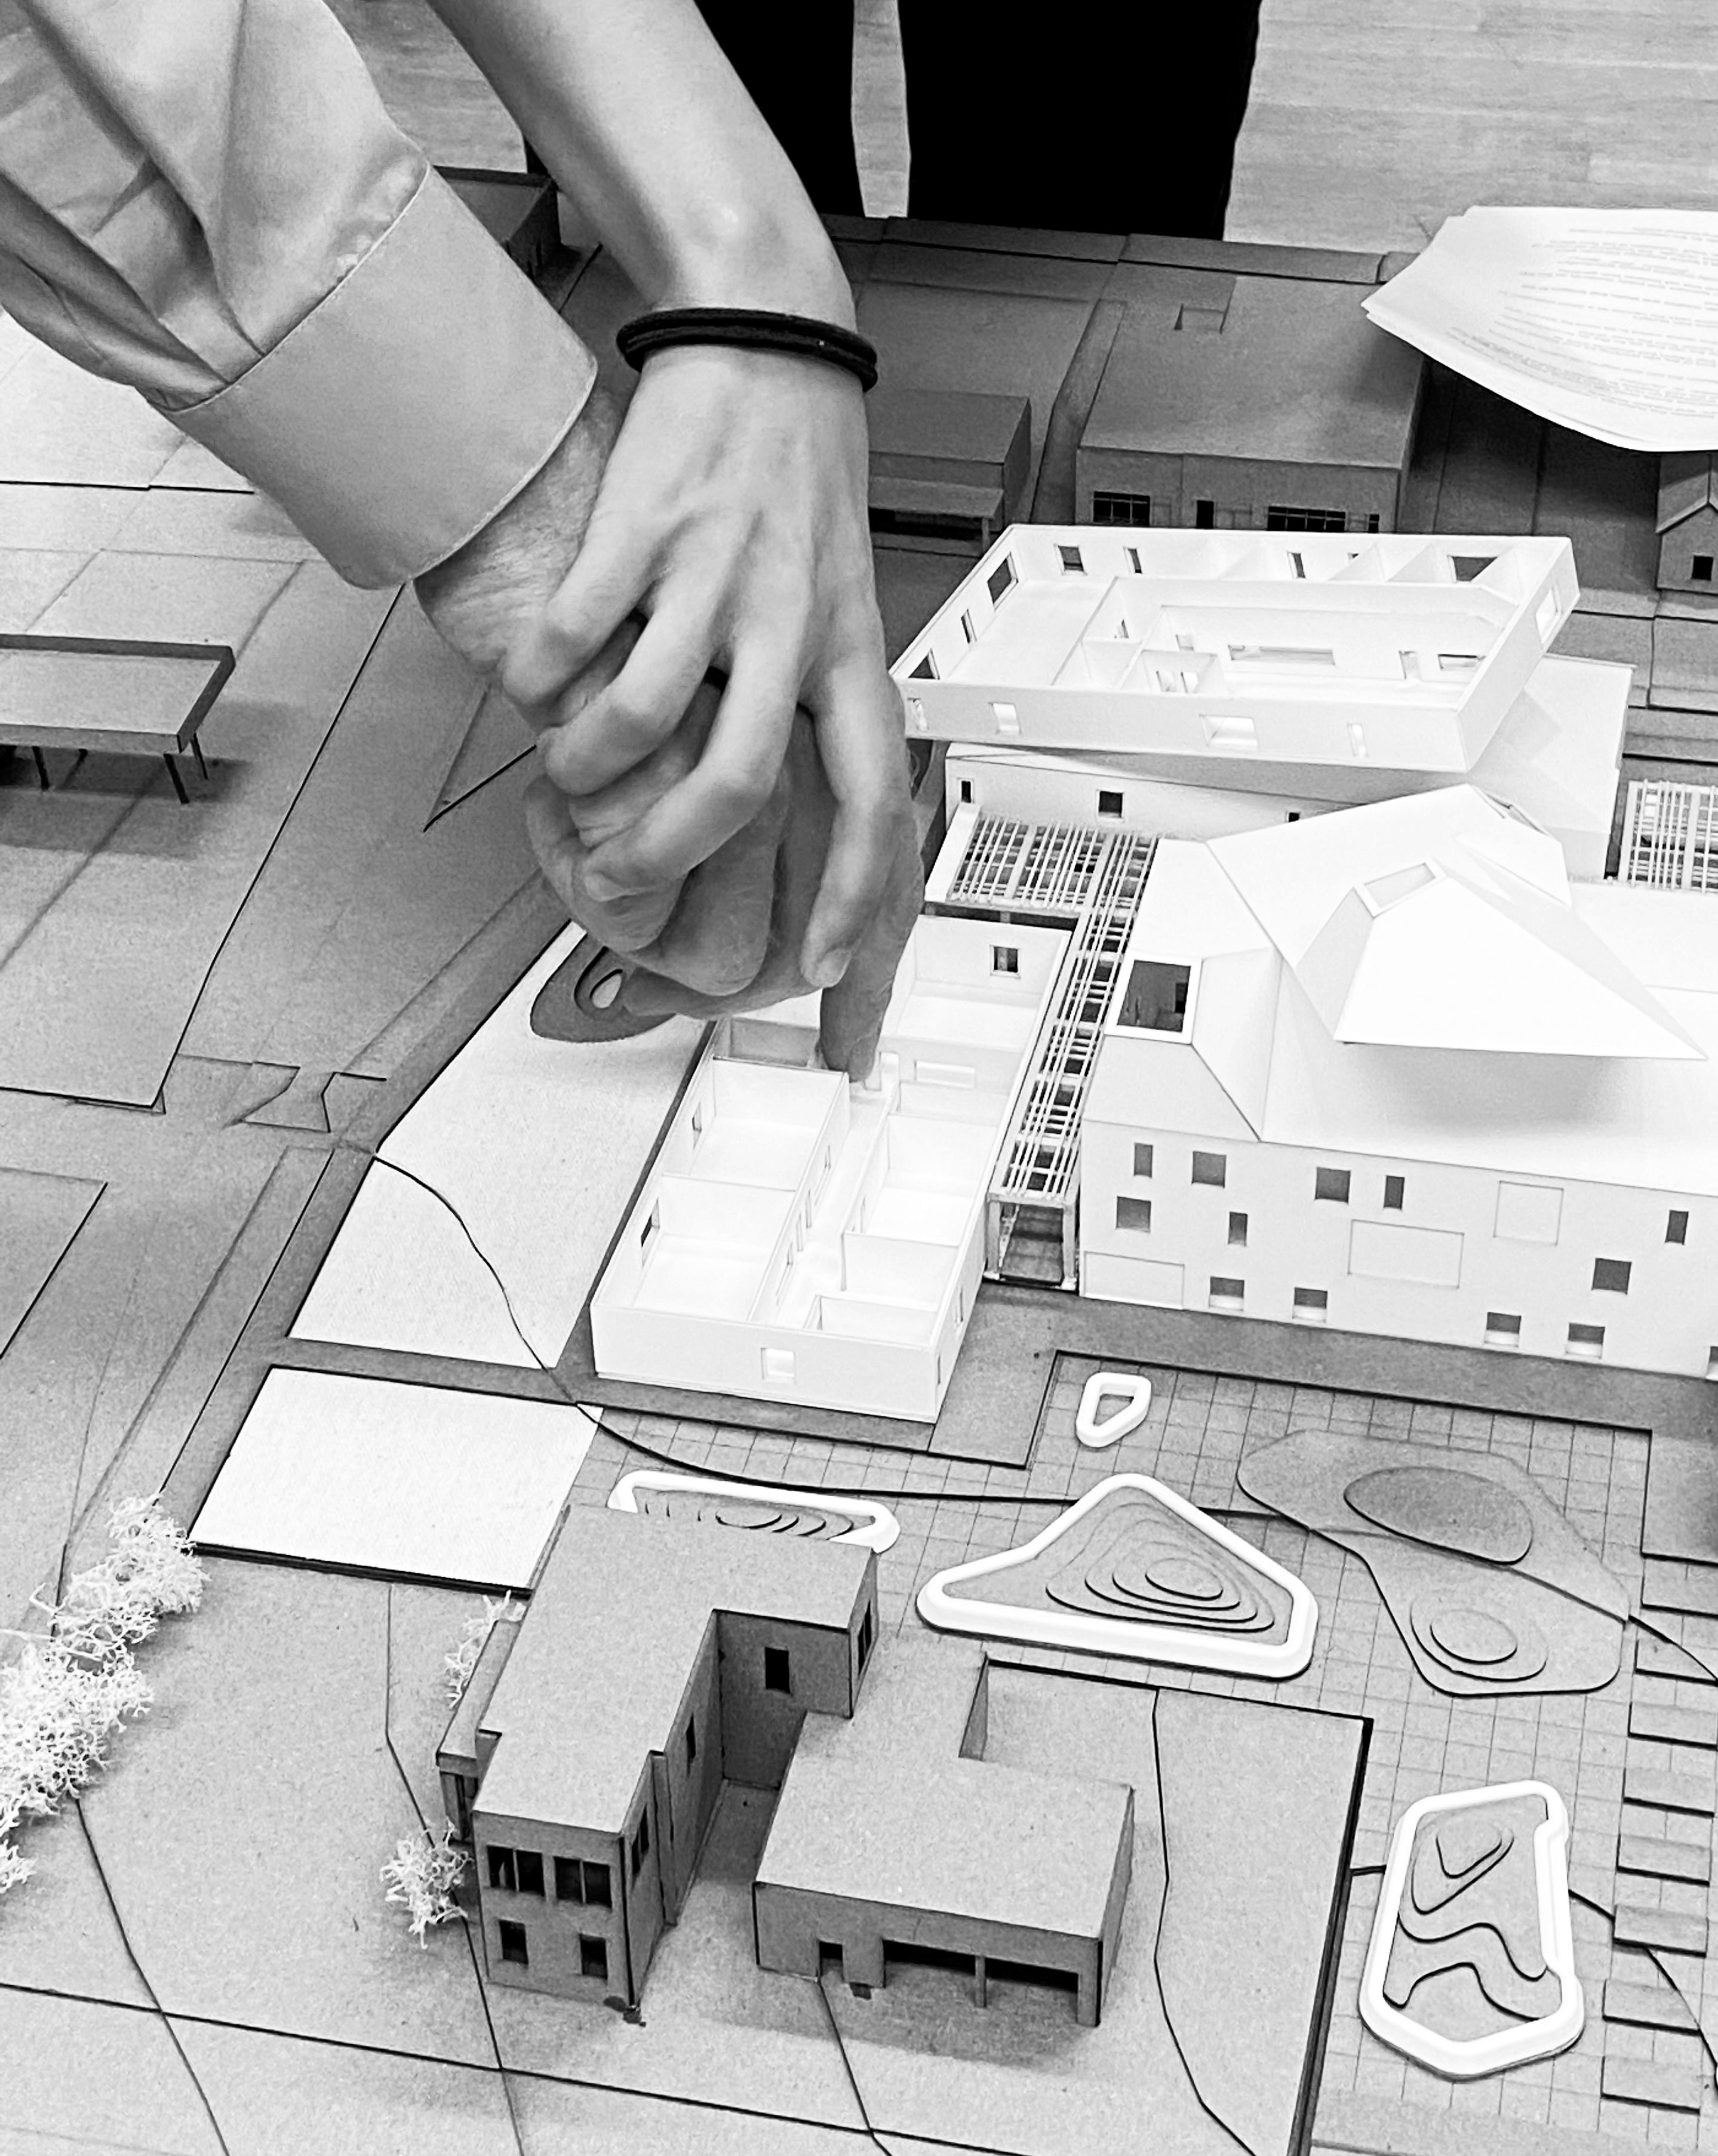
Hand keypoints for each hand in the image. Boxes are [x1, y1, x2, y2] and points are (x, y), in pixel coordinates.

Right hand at [413, 382, 919, 1068]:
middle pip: (738, 786)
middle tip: (623, 880)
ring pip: (643, 718)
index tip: (824, 963)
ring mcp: (716, 574)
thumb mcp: (844, 589)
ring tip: (564, 769)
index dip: (854, 892)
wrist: (768, 331)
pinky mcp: (643, 525)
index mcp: (850, 646)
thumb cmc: (801, 470)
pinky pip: (578, 633)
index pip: (872, 796)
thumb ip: (821, 685)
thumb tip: (799, 788)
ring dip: (586, 767)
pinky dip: (542, 673)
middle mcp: (790, 620)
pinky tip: (534, 676)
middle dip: (668, 858)